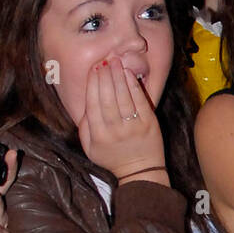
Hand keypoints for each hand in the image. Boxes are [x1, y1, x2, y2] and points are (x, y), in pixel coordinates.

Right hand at [78, 57, 167, 182]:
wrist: (140, 171)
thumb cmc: (112, 158)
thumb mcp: (90, 147)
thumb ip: (84, 126)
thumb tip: (84, 102)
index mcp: (99, 135)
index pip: (93, 103)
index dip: (93, 84)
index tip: (93, 70)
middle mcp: (115, 130)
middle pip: (108, 97)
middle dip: (105, 76)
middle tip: (104, 61)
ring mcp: (133, 126)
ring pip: (123, 96)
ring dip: (118, 76)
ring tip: (115, 61)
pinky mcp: (149, 124)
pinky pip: (140, 101)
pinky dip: (133, 85)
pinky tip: (129, 73)